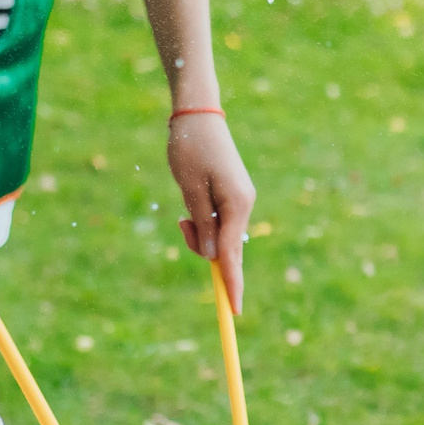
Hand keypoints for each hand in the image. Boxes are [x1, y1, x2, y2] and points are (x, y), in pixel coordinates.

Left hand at [168, 111, 254, 314]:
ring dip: (199, 234)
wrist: (197, 114)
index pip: (231, 254)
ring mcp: (239, 200)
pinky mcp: (232, 195)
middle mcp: (244, 205)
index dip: (231, 284)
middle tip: (180, 224)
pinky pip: (219, 222)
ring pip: (220, 236)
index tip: (233, 311)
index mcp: (237, 205)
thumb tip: (210, 256)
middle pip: (226, 248)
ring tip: (180, 212)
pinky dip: (202, 223)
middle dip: (203, 250)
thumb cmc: (190, 148)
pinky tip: (188, 208)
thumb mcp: (189, 188)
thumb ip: (201, 224)